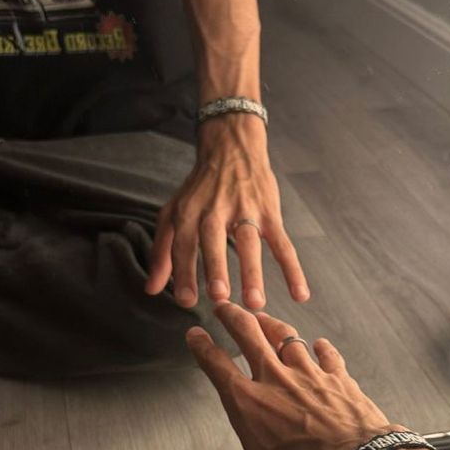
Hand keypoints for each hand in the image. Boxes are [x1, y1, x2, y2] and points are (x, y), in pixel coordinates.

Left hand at [145, 116, 309, 310]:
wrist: (232, 147)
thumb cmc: (200, 189)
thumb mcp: (174, 214)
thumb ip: (162, 253)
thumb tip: (150, 289)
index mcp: (188, 212)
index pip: (184, 243)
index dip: (184, 272)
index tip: (187, 300)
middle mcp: (215, 210)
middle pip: (214, 240)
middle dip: (216, 267)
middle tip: (219, 297)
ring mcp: (245, 211)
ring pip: (249, 242)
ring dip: (252, 271)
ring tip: (255, 302)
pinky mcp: (270, 213)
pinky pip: (282, 243)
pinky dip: (292, 269)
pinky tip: (299, 293)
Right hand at [184, 302, 400, 449]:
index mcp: (248, 402)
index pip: (216, 364)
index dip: (202, 346)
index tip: (195, 334)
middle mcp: (276, 380)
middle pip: (249, 334)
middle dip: (233, 315)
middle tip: (225, 306)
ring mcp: (310, 375)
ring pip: (286, 336)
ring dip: (271, 324)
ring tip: (263, 317)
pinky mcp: (339, 379)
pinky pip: (327, 355)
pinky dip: (321, 348)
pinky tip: (319, 344)